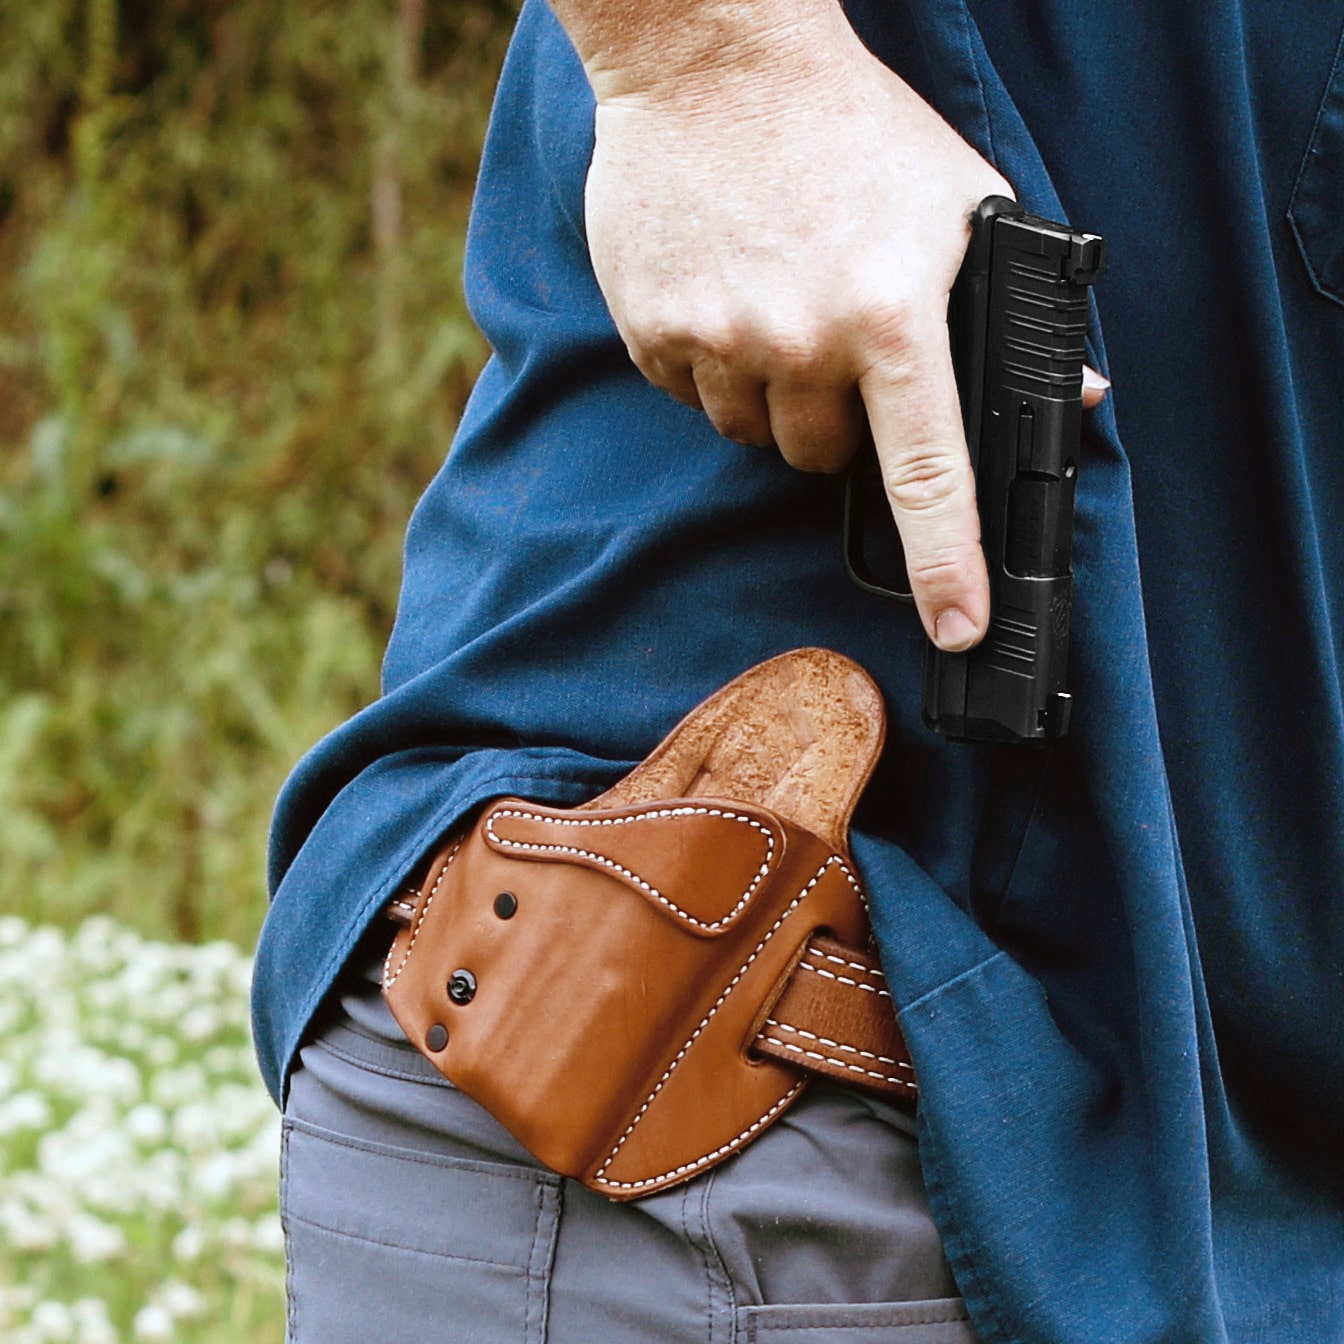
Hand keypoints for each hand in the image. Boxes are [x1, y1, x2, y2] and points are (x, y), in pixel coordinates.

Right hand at [575, 6, 1008, 647]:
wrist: (715, 59)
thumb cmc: (851, 128)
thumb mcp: (959, 202)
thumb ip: (1010, 310)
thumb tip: (1079, 396)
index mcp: (893, 313)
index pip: (929, 475)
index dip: (947, 565)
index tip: (956, 630)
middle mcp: (802, 339)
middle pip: (819, 459)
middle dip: (835, 422)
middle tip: (836, 339)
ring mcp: (719, 339)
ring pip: (753, 436)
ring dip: (772, 396)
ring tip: (776, 302)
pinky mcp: (654, 331)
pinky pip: (693, 397)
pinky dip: (713, 365)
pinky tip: (725, 291)